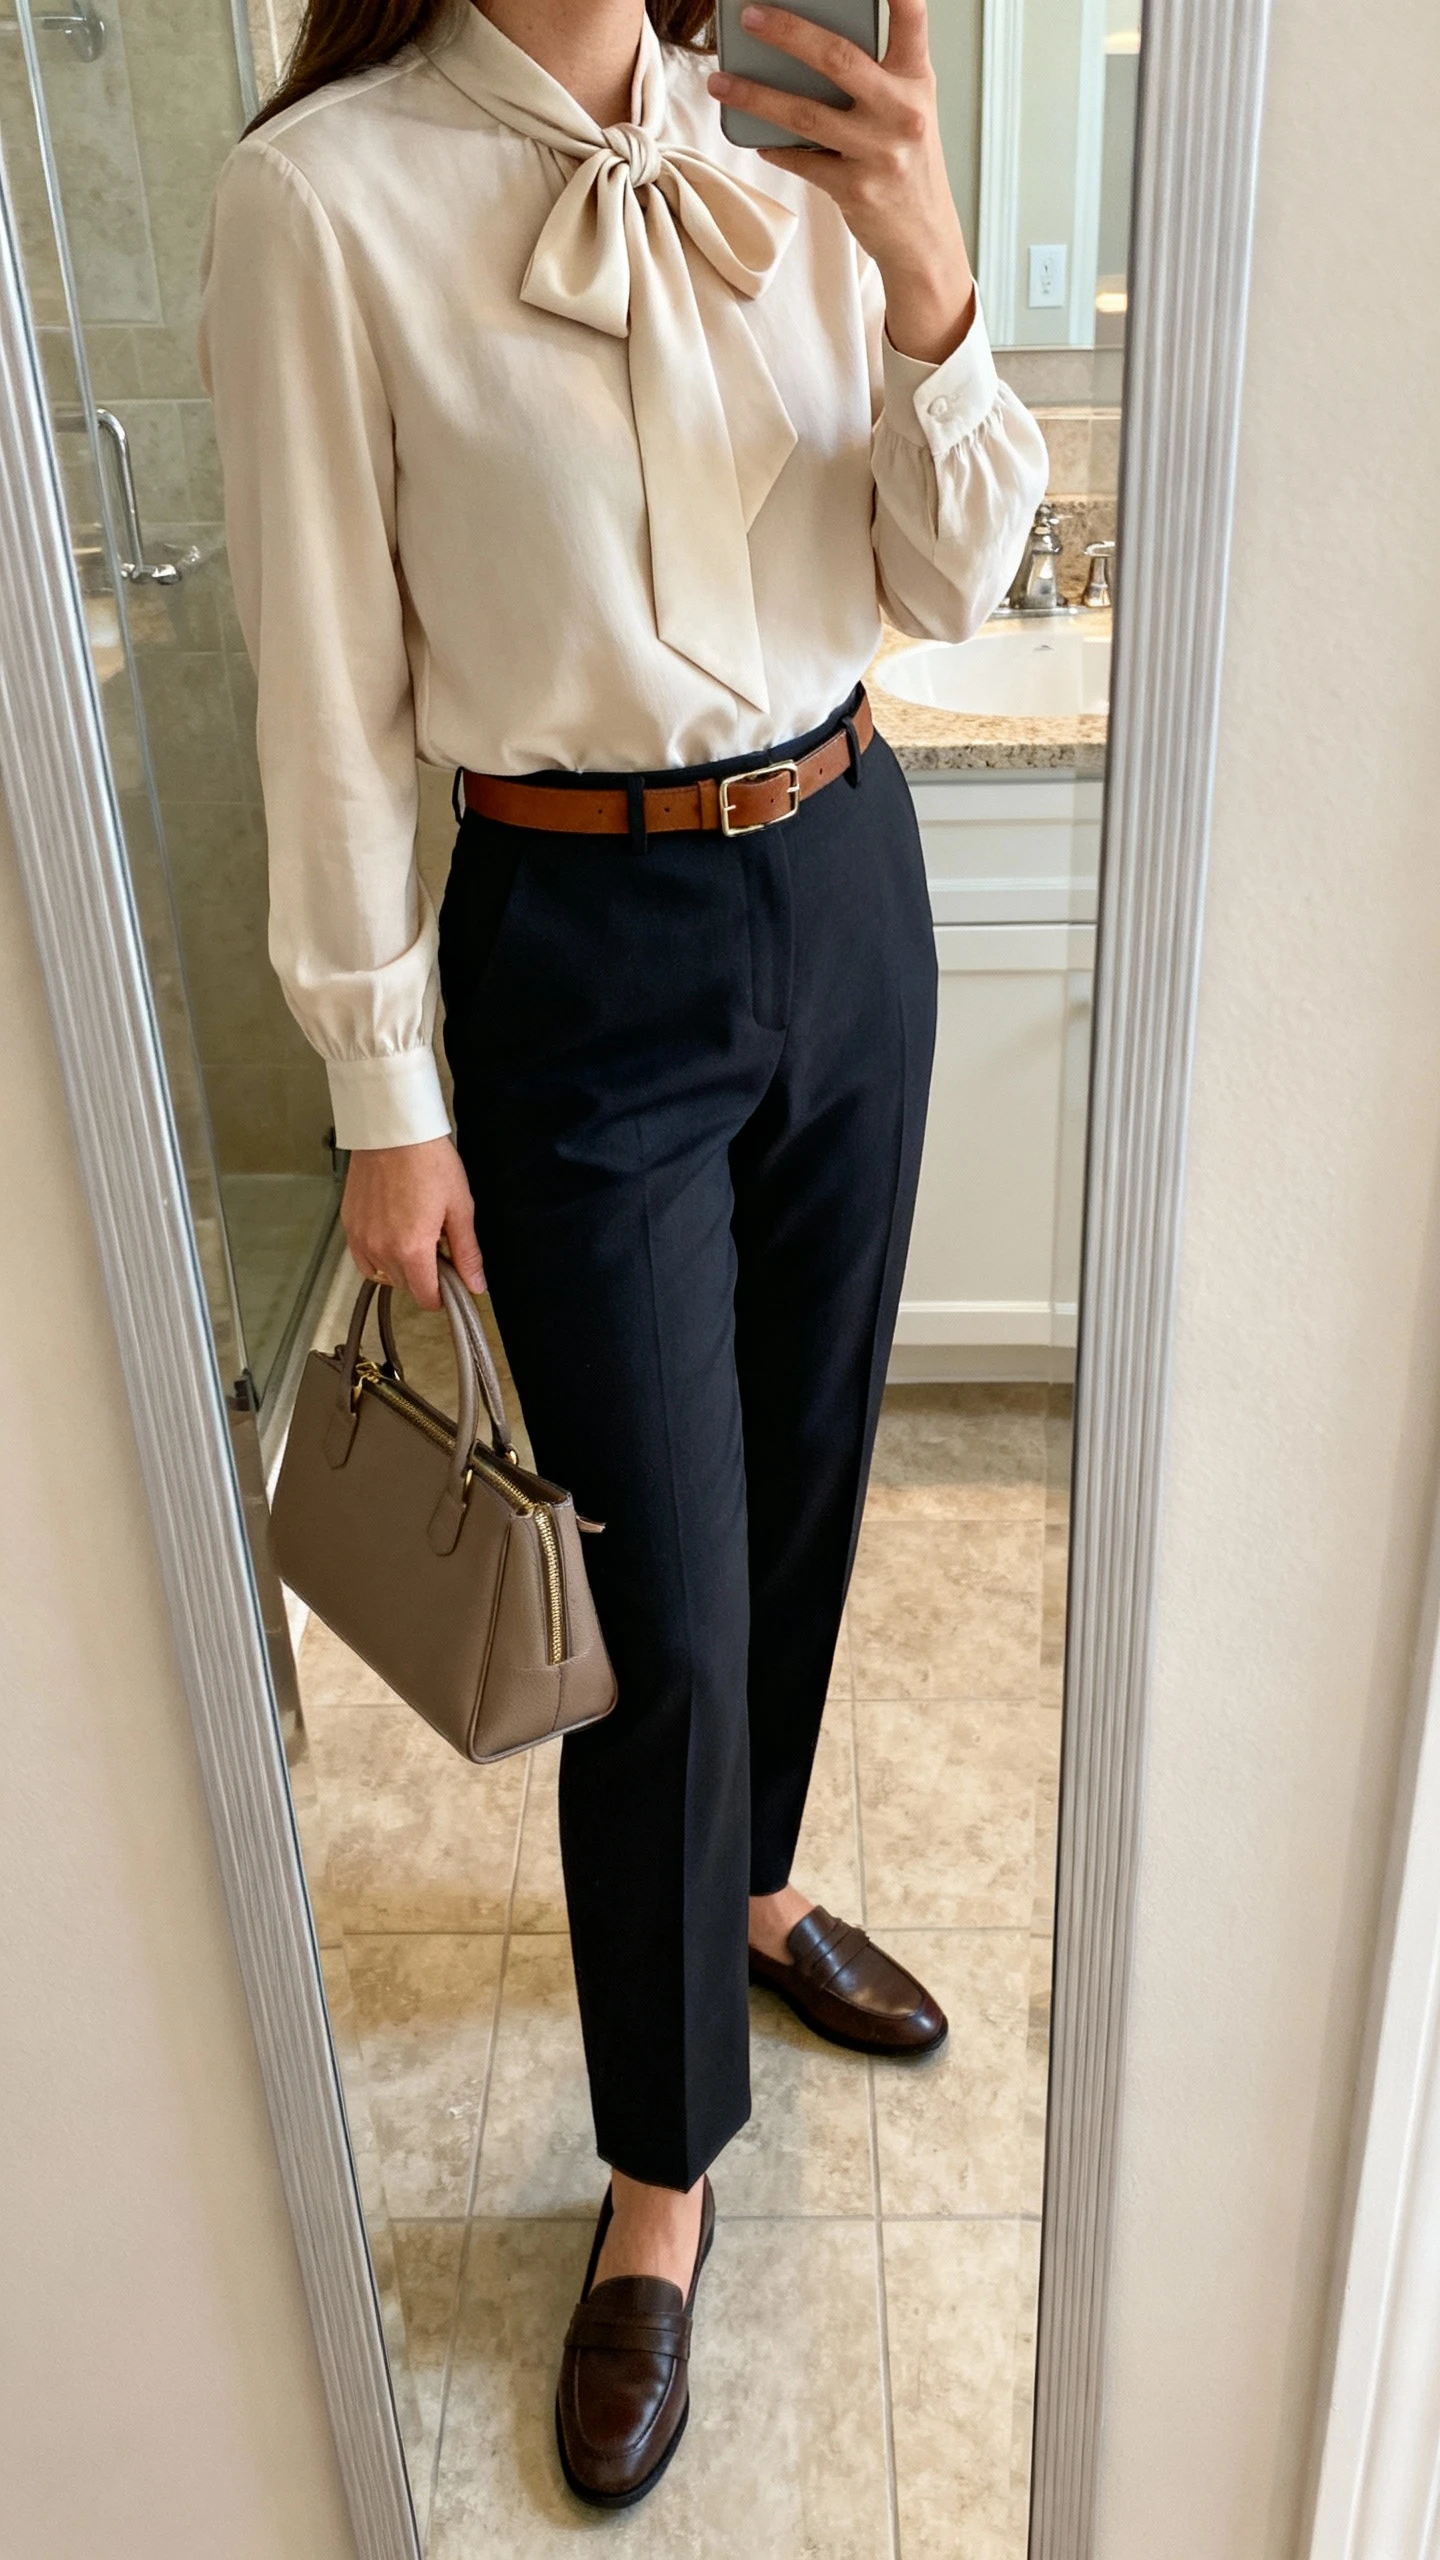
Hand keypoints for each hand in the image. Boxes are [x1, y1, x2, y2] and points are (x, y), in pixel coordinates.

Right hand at [341, 1135, 484, 1311]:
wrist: (394, 1131)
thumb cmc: (430, 1163)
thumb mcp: (460, 1208)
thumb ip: (466, 1252)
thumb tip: (475, 1286)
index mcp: (412, 1250)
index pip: (426, 1297)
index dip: (442, 1294)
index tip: (450, 1278)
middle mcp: (382, 1250)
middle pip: (405, 1286)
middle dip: (423, 1275)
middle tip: (435, 1245)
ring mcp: (361, 1238)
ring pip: (383, 1274)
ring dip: (400, 1266)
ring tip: (412, 1235)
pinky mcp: (349, 1225)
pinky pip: (362, 1258)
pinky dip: (377, 1256)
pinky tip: (391, 1235)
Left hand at [707, 0, 974, 365]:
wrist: (924, 238)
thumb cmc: (907, 165)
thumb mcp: (906, 111)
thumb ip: (873, 77)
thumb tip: (805, 50)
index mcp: (916, 80)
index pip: (911, 17)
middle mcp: (903, 111)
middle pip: (837, 58)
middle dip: (787, 32)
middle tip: (750, 16)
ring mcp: (880, 152)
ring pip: (805, 113)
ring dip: (755, 95)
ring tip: (721, 82)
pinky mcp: (857, 189)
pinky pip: (803, 160)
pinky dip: (775, 148)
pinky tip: (758, 139)